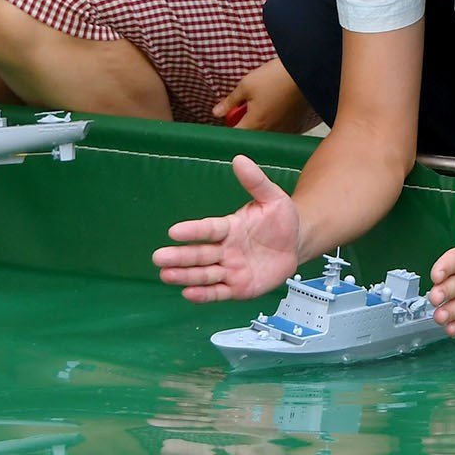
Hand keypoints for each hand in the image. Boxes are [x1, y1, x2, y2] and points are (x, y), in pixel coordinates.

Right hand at [153, 155, 304, 302]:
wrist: (296, 243)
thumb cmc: (281, 219)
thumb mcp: (272, 197)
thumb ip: (255, 181)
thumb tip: (240, 159)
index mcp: (230, 227)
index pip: (208, 229)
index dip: (193, 231)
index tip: (174, 232)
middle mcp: (225, 249)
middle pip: (199, 254)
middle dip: (179, 257)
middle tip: (158, 258)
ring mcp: (230, 269)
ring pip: (204, 274)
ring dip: (185, 275)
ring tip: (166, 275)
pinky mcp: (238, 288)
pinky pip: (219, 292)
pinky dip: (203, 295)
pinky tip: (187, 293)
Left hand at [214, 58, 316, 132]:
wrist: (305, 71)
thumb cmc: (275, 77)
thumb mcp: (246, 85)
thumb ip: (229, 102)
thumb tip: (217, 112)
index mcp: (254, 124)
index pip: (234, 135)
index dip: (228, 126)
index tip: (229, 115)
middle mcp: (269, 132)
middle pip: (250, 134)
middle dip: (244, 123)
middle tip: (245, 105)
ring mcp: (283, 129)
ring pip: (265, 132)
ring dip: (259, 122)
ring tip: (262, 103)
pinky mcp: (294, 125)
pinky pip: (279, 129)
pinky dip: (273, 121)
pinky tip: (275, 107)